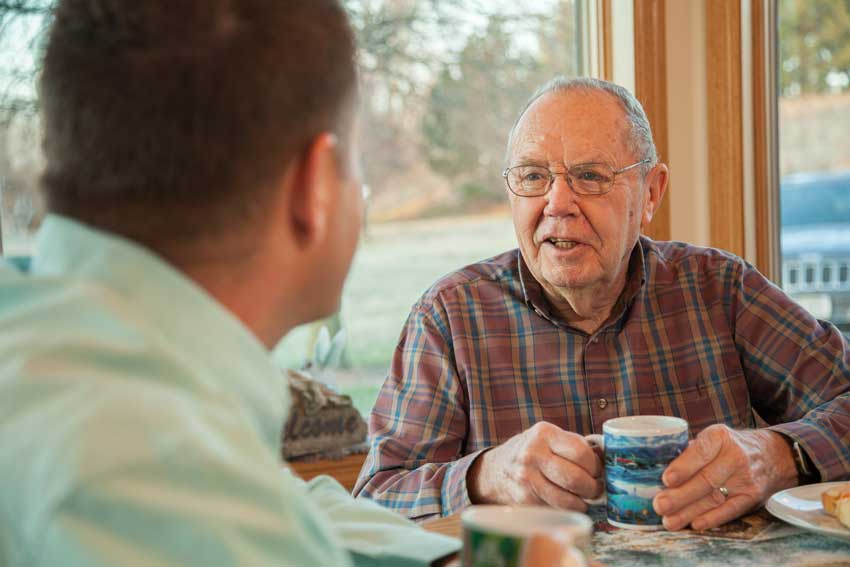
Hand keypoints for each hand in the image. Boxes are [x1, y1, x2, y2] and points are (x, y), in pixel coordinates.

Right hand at [467, 422, 602, 510]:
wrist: (496, 469)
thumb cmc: (532, 452)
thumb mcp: (549, 438)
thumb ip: (575, 445)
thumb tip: (607, 459)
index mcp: (544, 433)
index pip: (581, 452)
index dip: (596, 466)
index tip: (598, 471)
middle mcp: (532, 453)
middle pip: (576, 478)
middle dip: (593, 487)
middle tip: (596, 489)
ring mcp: (526, 477)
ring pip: (567, 498)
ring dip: (583, 502)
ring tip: (585, 498)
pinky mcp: (524, 498)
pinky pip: (556, 508)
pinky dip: (567, 508)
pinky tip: (568, 502)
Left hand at [652, 425, 797, 530]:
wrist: (771, 454)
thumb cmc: (728, 446)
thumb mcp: (712, 438)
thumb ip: (689, 452)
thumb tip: (656, 469)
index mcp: (719, 436)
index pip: (700, 451)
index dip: (683, 467)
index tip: (666, 480)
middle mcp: (735, 455)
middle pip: (705, 479)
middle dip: (680, 495)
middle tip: (659, 505)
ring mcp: (746, 478)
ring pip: (714, 497)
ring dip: (689, 511)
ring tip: (668, 520)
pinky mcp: (753, 496)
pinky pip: (730, 510)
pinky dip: (712, 518)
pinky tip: (694, 524)